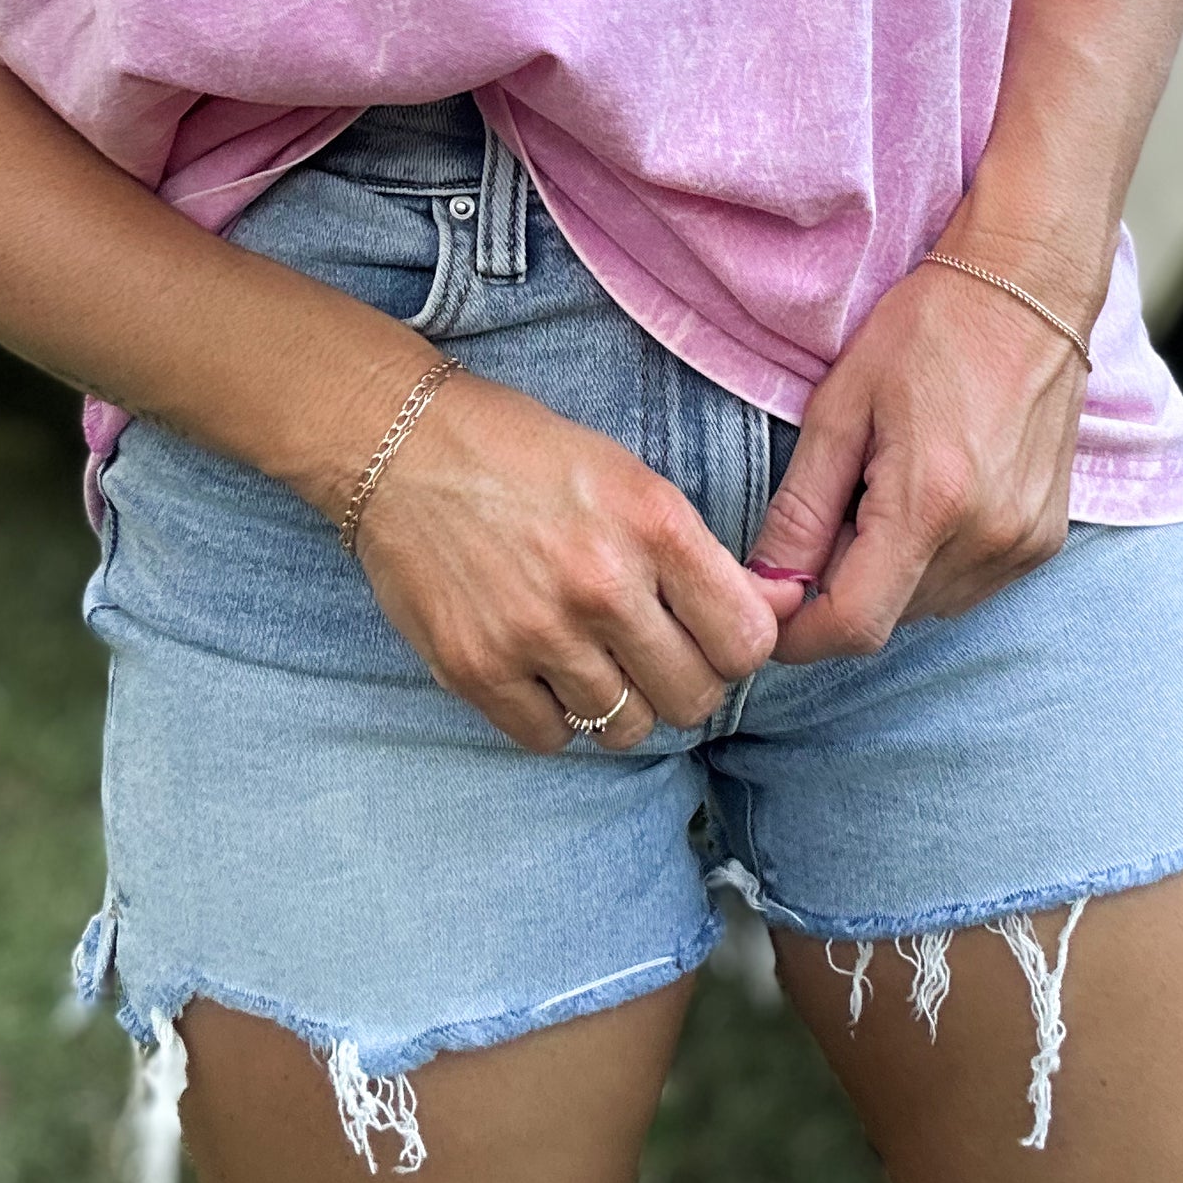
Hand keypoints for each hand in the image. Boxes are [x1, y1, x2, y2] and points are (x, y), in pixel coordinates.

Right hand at [351, 368, 781, 752]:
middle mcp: (601, 585)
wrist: (400, 445)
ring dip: (618, 700)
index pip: (747, 642)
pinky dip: (554, 714)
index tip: (714, 636)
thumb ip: (702, 554)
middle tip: (652, 651)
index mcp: (653, 523)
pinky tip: (541, 666)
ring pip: (625, 729)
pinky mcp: (476, 669)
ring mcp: (536, 634)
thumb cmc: (525, 453)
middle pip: (693, 698)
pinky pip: (551, 738)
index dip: (738, 647)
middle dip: (683, 681)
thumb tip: (782, 610)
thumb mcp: (630, 477)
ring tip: (591, 654)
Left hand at [745, 261, 1091, 662]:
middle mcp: (987, 538)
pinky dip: (931, 561)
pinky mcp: (1044, 541)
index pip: (853, 626)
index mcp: (930, 503)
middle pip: (887, 617)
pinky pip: (966, 585)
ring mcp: (1024, 545)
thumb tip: (765, 587)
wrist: (1027, 291)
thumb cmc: (927, 331)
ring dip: (888, 573)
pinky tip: (929, 494)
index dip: (798, 632)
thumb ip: (800, 509)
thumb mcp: (840, 407)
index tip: (768, 605)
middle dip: (841, 585)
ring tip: (886, 487)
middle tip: (834, 506)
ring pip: (925, 607)